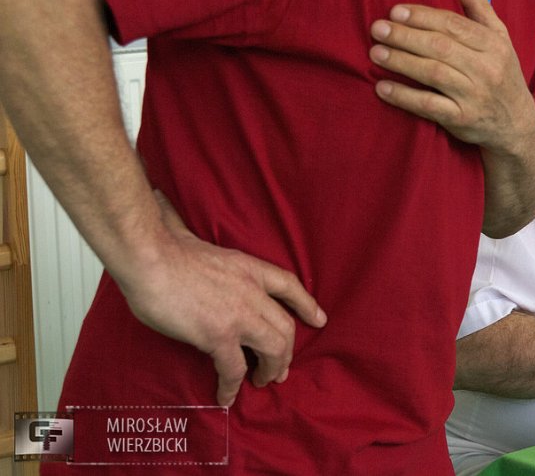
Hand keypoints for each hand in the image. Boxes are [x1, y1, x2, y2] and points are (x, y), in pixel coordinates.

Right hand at [119, 192, 326, 406]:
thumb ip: (186, 227)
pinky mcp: (219, 335)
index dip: (307, 304)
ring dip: (271, 369)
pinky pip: (235, 369)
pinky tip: (226, 396)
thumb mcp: (189, 235)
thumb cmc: (163, 246)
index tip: (320, 319)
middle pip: (286, 326)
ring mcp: (239, 314)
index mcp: (248, 267)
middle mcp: (252, 292)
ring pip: (274, 349)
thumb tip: (164, 202)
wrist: (150, 258)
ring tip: (262, 382)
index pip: (290, 285)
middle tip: (280, 369)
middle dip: (287, 351)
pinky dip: (233, 386)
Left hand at [369, 0, 534, 150]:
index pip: (454, 25)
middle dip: (406, 37)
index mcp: (493, 44)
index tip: (396, 11)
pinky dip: (405, 97)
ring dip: (402, 62)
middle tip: (377, 29)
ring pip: (434, 74)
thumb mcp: (498, 37)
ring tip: (375, 53)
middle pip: (441, 47)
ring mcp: (475, 96)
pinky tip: (383, 88)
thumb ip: (477, 4)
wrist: (516, 124)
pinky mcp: (463, 120)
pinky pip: (430, 107)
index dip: (423, 17)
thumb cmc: (503, 74)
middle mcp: (486, 68)